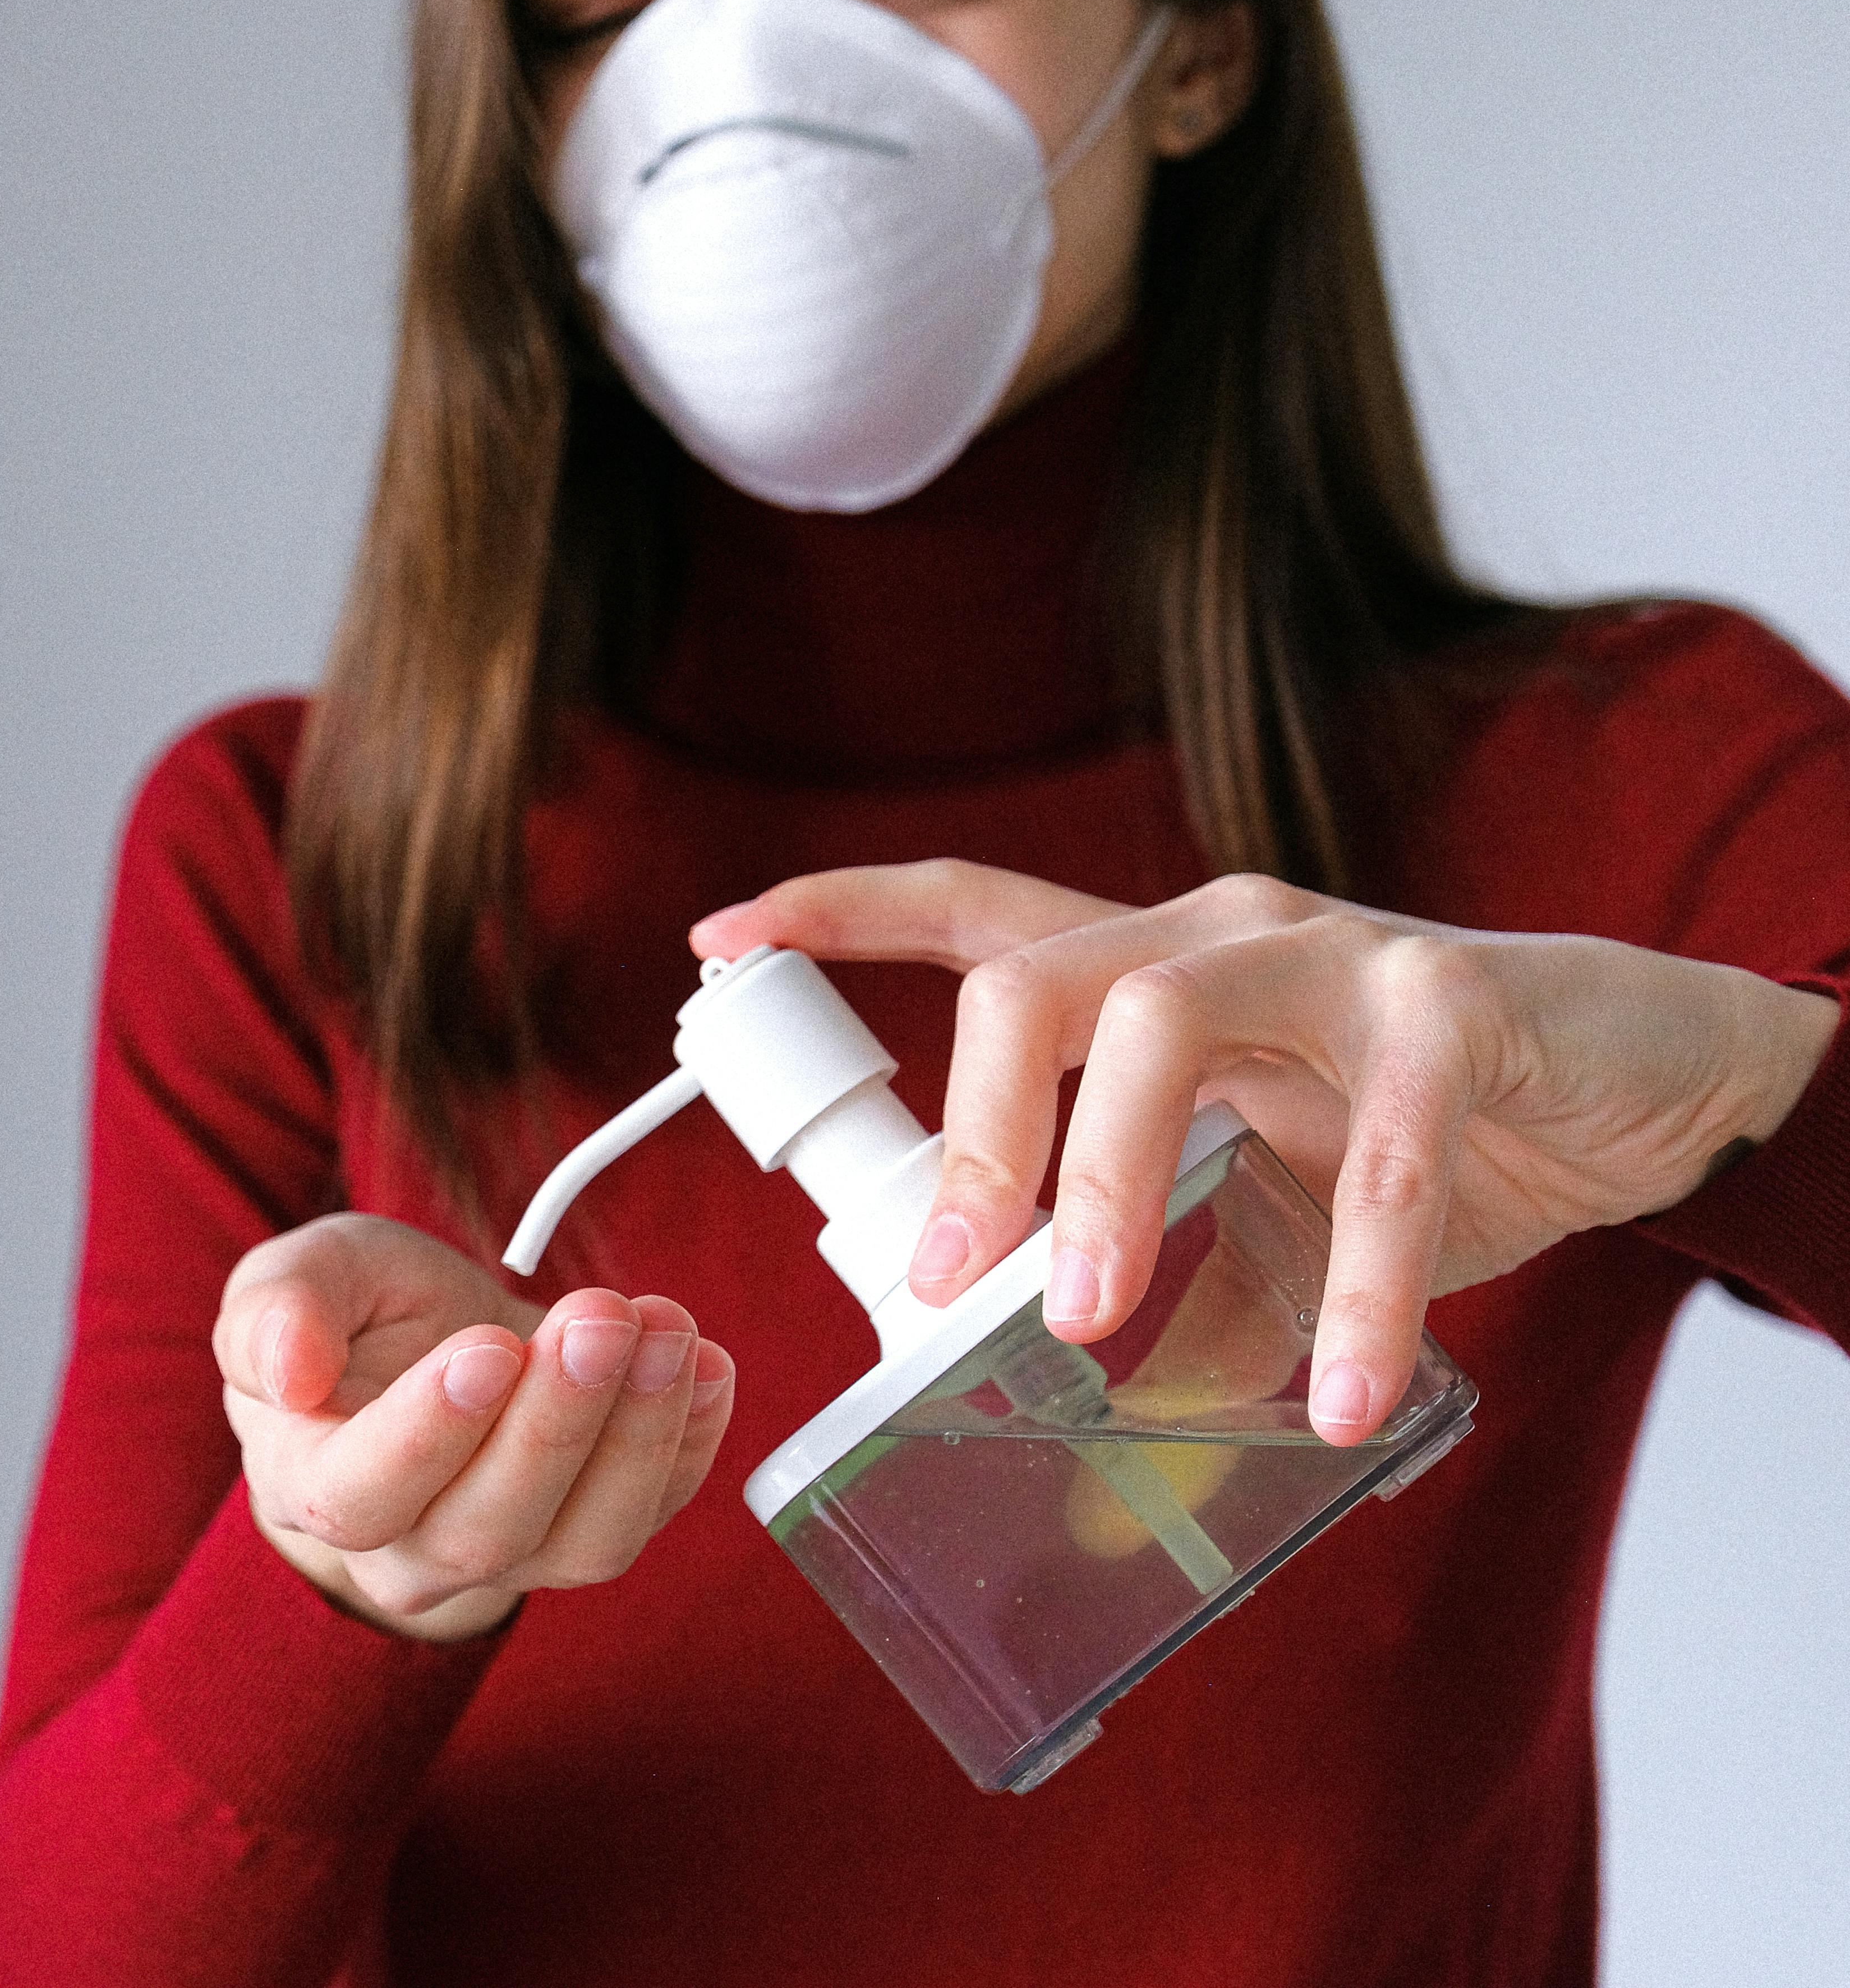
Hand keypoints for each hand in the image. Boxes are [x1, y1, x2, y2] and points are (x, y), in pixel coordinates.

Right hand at [213, 1214, 735, 1641]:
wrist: (427, 1345)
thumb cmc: (355, 1315)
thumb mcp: (300, 1273)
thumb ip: (277, 1308)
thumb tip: (286, 1367)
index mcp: (311, 1483)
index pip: (360, 1497)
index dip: (427, 1434)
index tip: (488, 1349)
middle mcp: (409, 1549)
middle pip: (487, 1527)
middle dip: (558, 1421)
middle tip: (600, 1317)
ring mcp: (512, 1555)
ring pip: (586, 1540)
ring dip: (639, 1434)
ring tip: (666, 1329)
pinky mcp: (589, 1532)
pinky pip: (652, 1515)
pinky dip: (690, 1440)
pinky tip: (703, 1361)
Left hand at [692, 862, 1841, 1445]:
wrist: (1636, 1082)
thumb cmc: (1417, 1130)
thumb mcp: (1256, 1202)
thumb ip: (1164, 1283)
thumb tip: (1068, 1442)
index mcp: (1146, 966)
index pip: (970, 911)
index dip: (839, 914)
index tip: (716, 940)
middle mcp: (1217, 932)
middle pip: (1035, 979)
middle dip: (970, 1125)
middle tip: (943, 1273)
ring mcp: (1334, 955)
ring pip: (1170, 1027)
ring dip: (1108, 1183)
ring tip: (1089, 1323)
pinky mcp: (1453, 1008)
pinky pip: (1381, 1157)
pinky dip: (1353, 1291)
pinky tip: (1335, 1398)